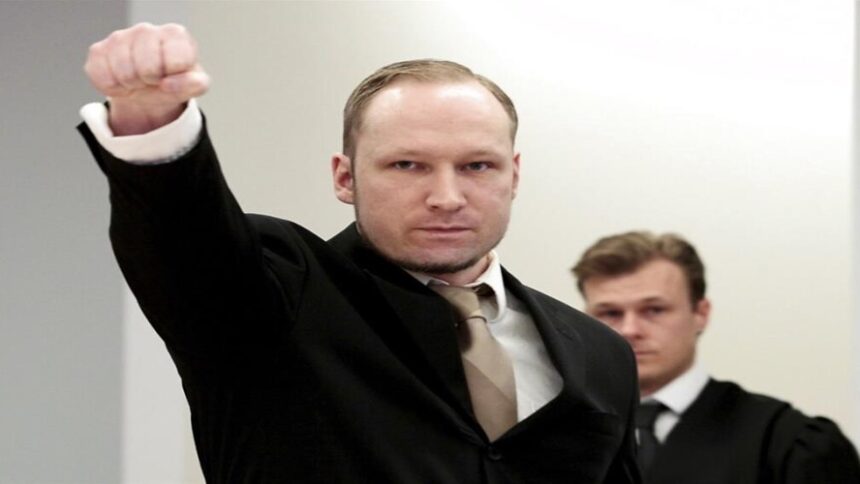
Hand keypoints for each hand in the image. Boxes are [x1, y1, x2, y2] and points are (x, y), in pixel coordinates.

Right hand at [84, 23, 209, 134]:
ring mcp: (120, 37)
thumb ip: (196, 84)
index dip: (174, 76)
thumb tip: (168, 84)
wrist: (149, 87)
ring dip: (132, 85)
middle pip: (146, 68)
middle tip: (153, 80)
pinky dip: (113, 88)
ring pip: (123, 73)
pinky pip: (102, 78)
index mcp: (175, 35)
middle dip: (151, 81)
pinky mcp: (98, 50)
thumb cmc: (174, 80)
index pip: (175, 61)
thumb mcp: (194, 85)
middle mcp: (147, 30)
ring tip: (139, 80)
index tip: (173, 75)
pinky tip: (122, 80)